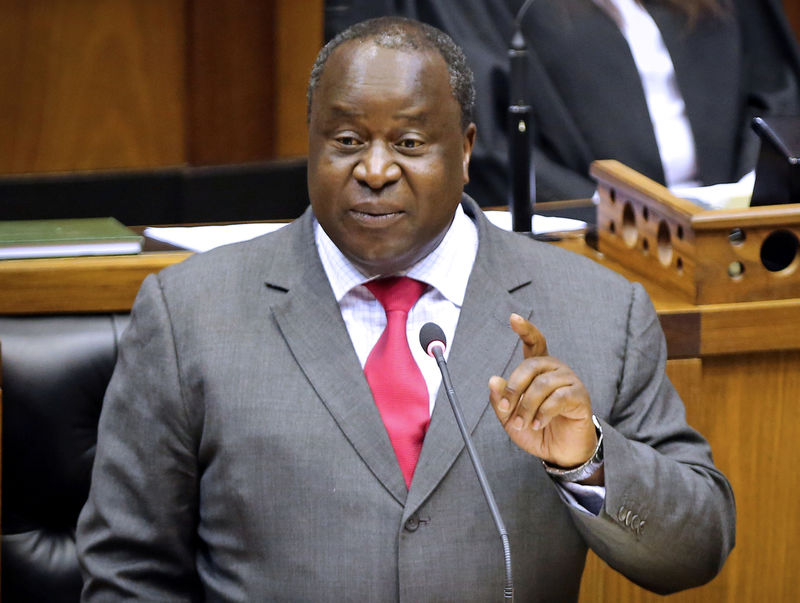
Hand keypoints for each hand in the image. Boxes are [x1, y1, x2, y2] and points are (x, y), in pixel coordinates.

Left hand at [489, 314, 597, 469]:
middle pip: (530, 365)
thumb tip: (493, 380)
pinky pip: (558, 398)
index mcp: (538, 369)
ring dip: (527, 407)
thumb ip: (500, 400)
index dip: (525, 329)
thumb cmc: (536, 429)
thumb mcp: (510, 417)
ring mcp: (569, 380)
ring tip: (522, 424)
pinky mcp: (579, 396)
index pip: (534, 342)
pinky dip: (543, 413)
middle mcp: (554, 369)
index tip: (514, 318)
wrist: (560, 451)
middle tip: (506, 408)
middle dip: (513, 388)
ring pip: (542, 384)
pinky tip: (538, 424)